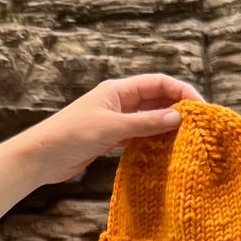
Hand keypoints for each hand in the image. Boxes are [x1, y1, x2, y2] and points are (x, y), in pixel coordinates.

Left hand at [28, 75, 201, 184]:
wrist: (40, 158)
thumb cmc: (70, 135)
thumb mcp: (112, 128)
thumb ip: (145, 123)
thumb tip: (179, 118)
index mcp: (118, 90)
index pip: (158, 82)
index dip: (181, 91)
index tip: (200, 108)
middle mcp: (118, 102)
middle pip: (156, 99)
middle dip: (178, 108)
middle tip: (199, 125)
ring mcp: (115, 120)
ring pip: (149, 118)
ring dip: (167, 125)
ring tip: (188, 138)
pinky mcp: (110, 139)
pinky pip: (139, 135)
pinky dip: (153, 140)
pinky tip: (166, 149)